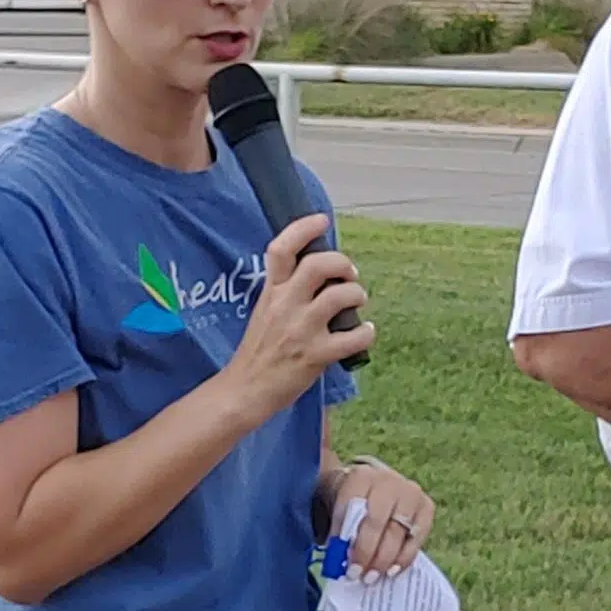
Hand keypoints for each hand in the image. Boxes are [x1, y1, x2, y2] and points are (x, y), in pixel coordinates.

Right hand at [222, 214, 374, 416]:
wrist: (244, 391)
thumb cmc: (258, 353)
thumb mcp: (265, 312)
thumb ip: (286, 292)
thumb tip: (321, 276)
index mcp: (270, 293)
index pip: (282, 249)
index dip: (303, 228)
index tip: (322, 220)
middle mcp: (285, 306)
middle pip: (318, 265)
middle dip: (341, 263)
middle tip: (349, 274)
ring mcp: (301, 331)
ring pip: (340, 296)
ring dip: (357, 295)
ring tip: (358, 302)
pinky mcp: (315, 356)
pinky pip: (354, 336)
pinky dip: (366, 332)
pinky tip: (365, 333)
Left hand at [326, 461, 436, 582]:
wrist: (375, 489)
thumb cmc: (353, 503)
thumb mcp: (338, 508)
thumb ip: (338, 530)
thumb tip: (339, 560)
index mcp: (361, 477)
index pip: (351, 507)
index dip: (345, 536)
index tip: (340, 561)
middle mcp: (388, 481)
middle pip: (376, 521)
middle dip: (365, 551)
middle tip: (356, 574)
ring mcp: (411, 492)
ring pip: (397, 531)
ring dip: (384, 558)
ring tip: (371, 577)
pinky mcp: (426, 506)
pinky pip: (417, 537)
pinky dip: (404, 557)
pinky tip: (391, 571)